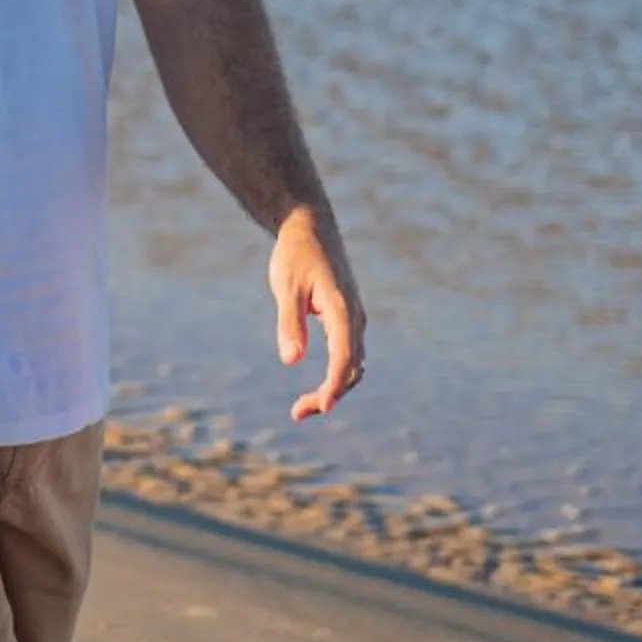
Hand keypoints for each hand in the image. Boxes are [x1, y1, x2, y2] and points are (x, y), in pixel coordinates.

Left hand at [271, 207, 365, 419]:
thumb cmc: (295, 255)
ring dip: (334, 389)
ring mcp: (354, 319)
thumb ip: (289, 323)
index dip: (334, 384)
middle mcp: (355, 317)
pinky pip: (348, 356)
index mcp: (342, 308)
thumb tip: (291, 360)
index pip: (343, 356)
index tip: (321, 407)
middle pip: (351, 368)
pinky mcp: (347, 320)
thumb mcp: (285, 287)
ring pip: (353, 365)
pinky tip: (318, 389)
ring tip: (302, 408)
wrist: (309, 227)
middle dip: (329, 394)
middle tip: (297, 413)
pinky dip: (337, 376)